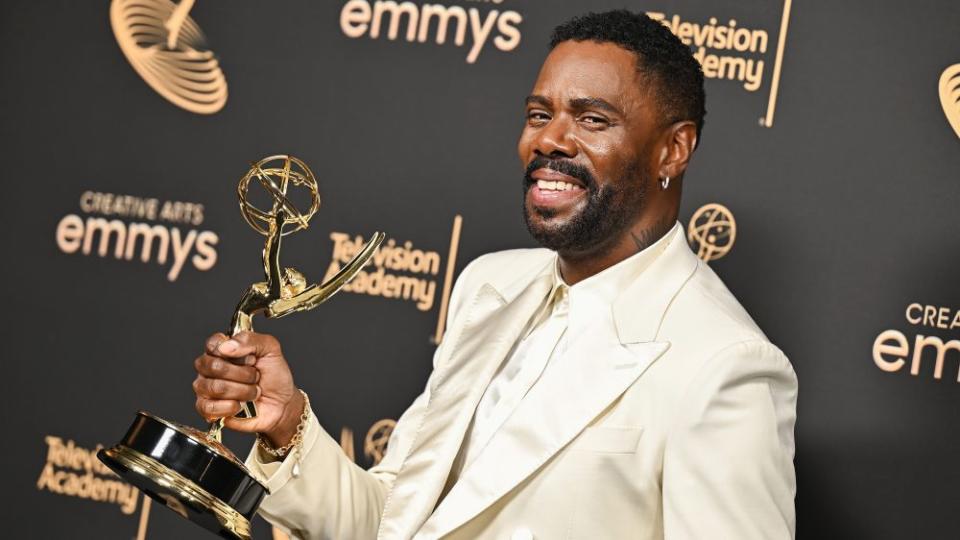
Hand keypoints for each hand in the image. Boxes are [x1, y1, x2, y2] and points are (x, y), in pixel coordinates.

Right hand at [193, 331, 304, 446]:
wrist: (281, 404)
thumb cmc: (273, 377)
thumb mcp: (270, 350)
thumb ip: (249, 340)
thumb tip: (225, 346)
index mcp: (222, 350)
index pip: (213, 344)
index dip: (233, 352)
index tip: (251, 358)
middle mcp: (210, 368)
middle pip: (213, 366)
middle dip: (243, 374)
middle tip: (255, 376)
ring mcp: (206, 388)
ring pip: (214, 387)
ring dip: (242, 391)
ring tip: (252, 391)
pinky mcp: (207, 409)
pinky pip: (209, 407)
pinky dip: (231, 407)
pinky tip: (240, 405)